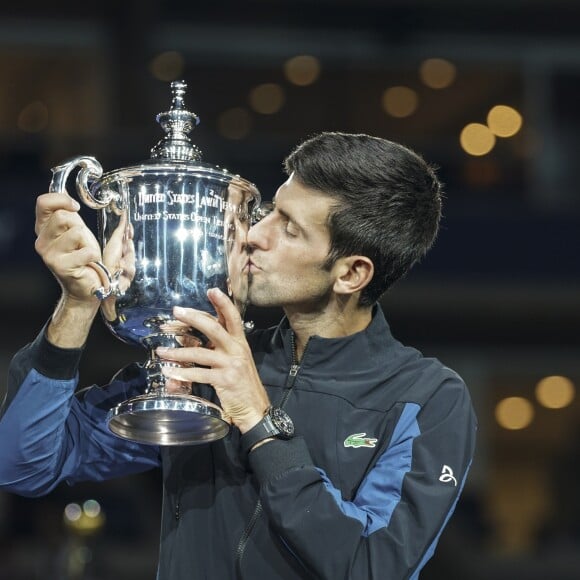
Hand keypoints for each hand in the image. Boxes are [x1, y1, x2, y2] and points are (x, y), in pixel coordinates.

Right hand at [35, 192, 107, 302]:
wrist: (87, 286)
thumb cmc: (83, 257)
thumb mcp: (76, 229)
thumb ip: (69, 213)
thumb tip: (66, 194)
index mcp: (43, 229)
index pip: (43, 203)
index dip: (62, 199)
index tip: (75, 207)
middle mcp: (42, 241)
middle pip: (64, 216)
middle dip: (81, 226)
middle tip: (83, 242)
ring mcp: (49, 254)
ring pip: (77, 232)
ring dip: (89, 242)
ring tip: (85, 253)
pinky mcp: (61, 266)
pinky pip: (88, 250)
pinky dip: (94, 256)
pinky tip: (89, 263)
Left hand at [157, 288, 269, 432]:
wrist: (256, 409)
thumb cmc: (243, 385)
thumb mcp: (236, 361)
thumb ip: (220, 349)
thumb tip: (192, 340)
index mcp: (241, 343)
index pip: (232, 317)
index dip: (223, 303)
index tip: (211, 290)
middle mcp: (237, 350)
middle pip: (214, 327)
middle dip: (193, 317)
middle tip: (176, 311)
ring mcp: (231, 364)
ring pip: (200, 352)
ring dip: (177, 352)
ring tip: (161, 351)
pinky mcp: (225, 380)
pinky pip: (198, 373)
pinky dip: (181, 373)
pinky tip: (169, 373)